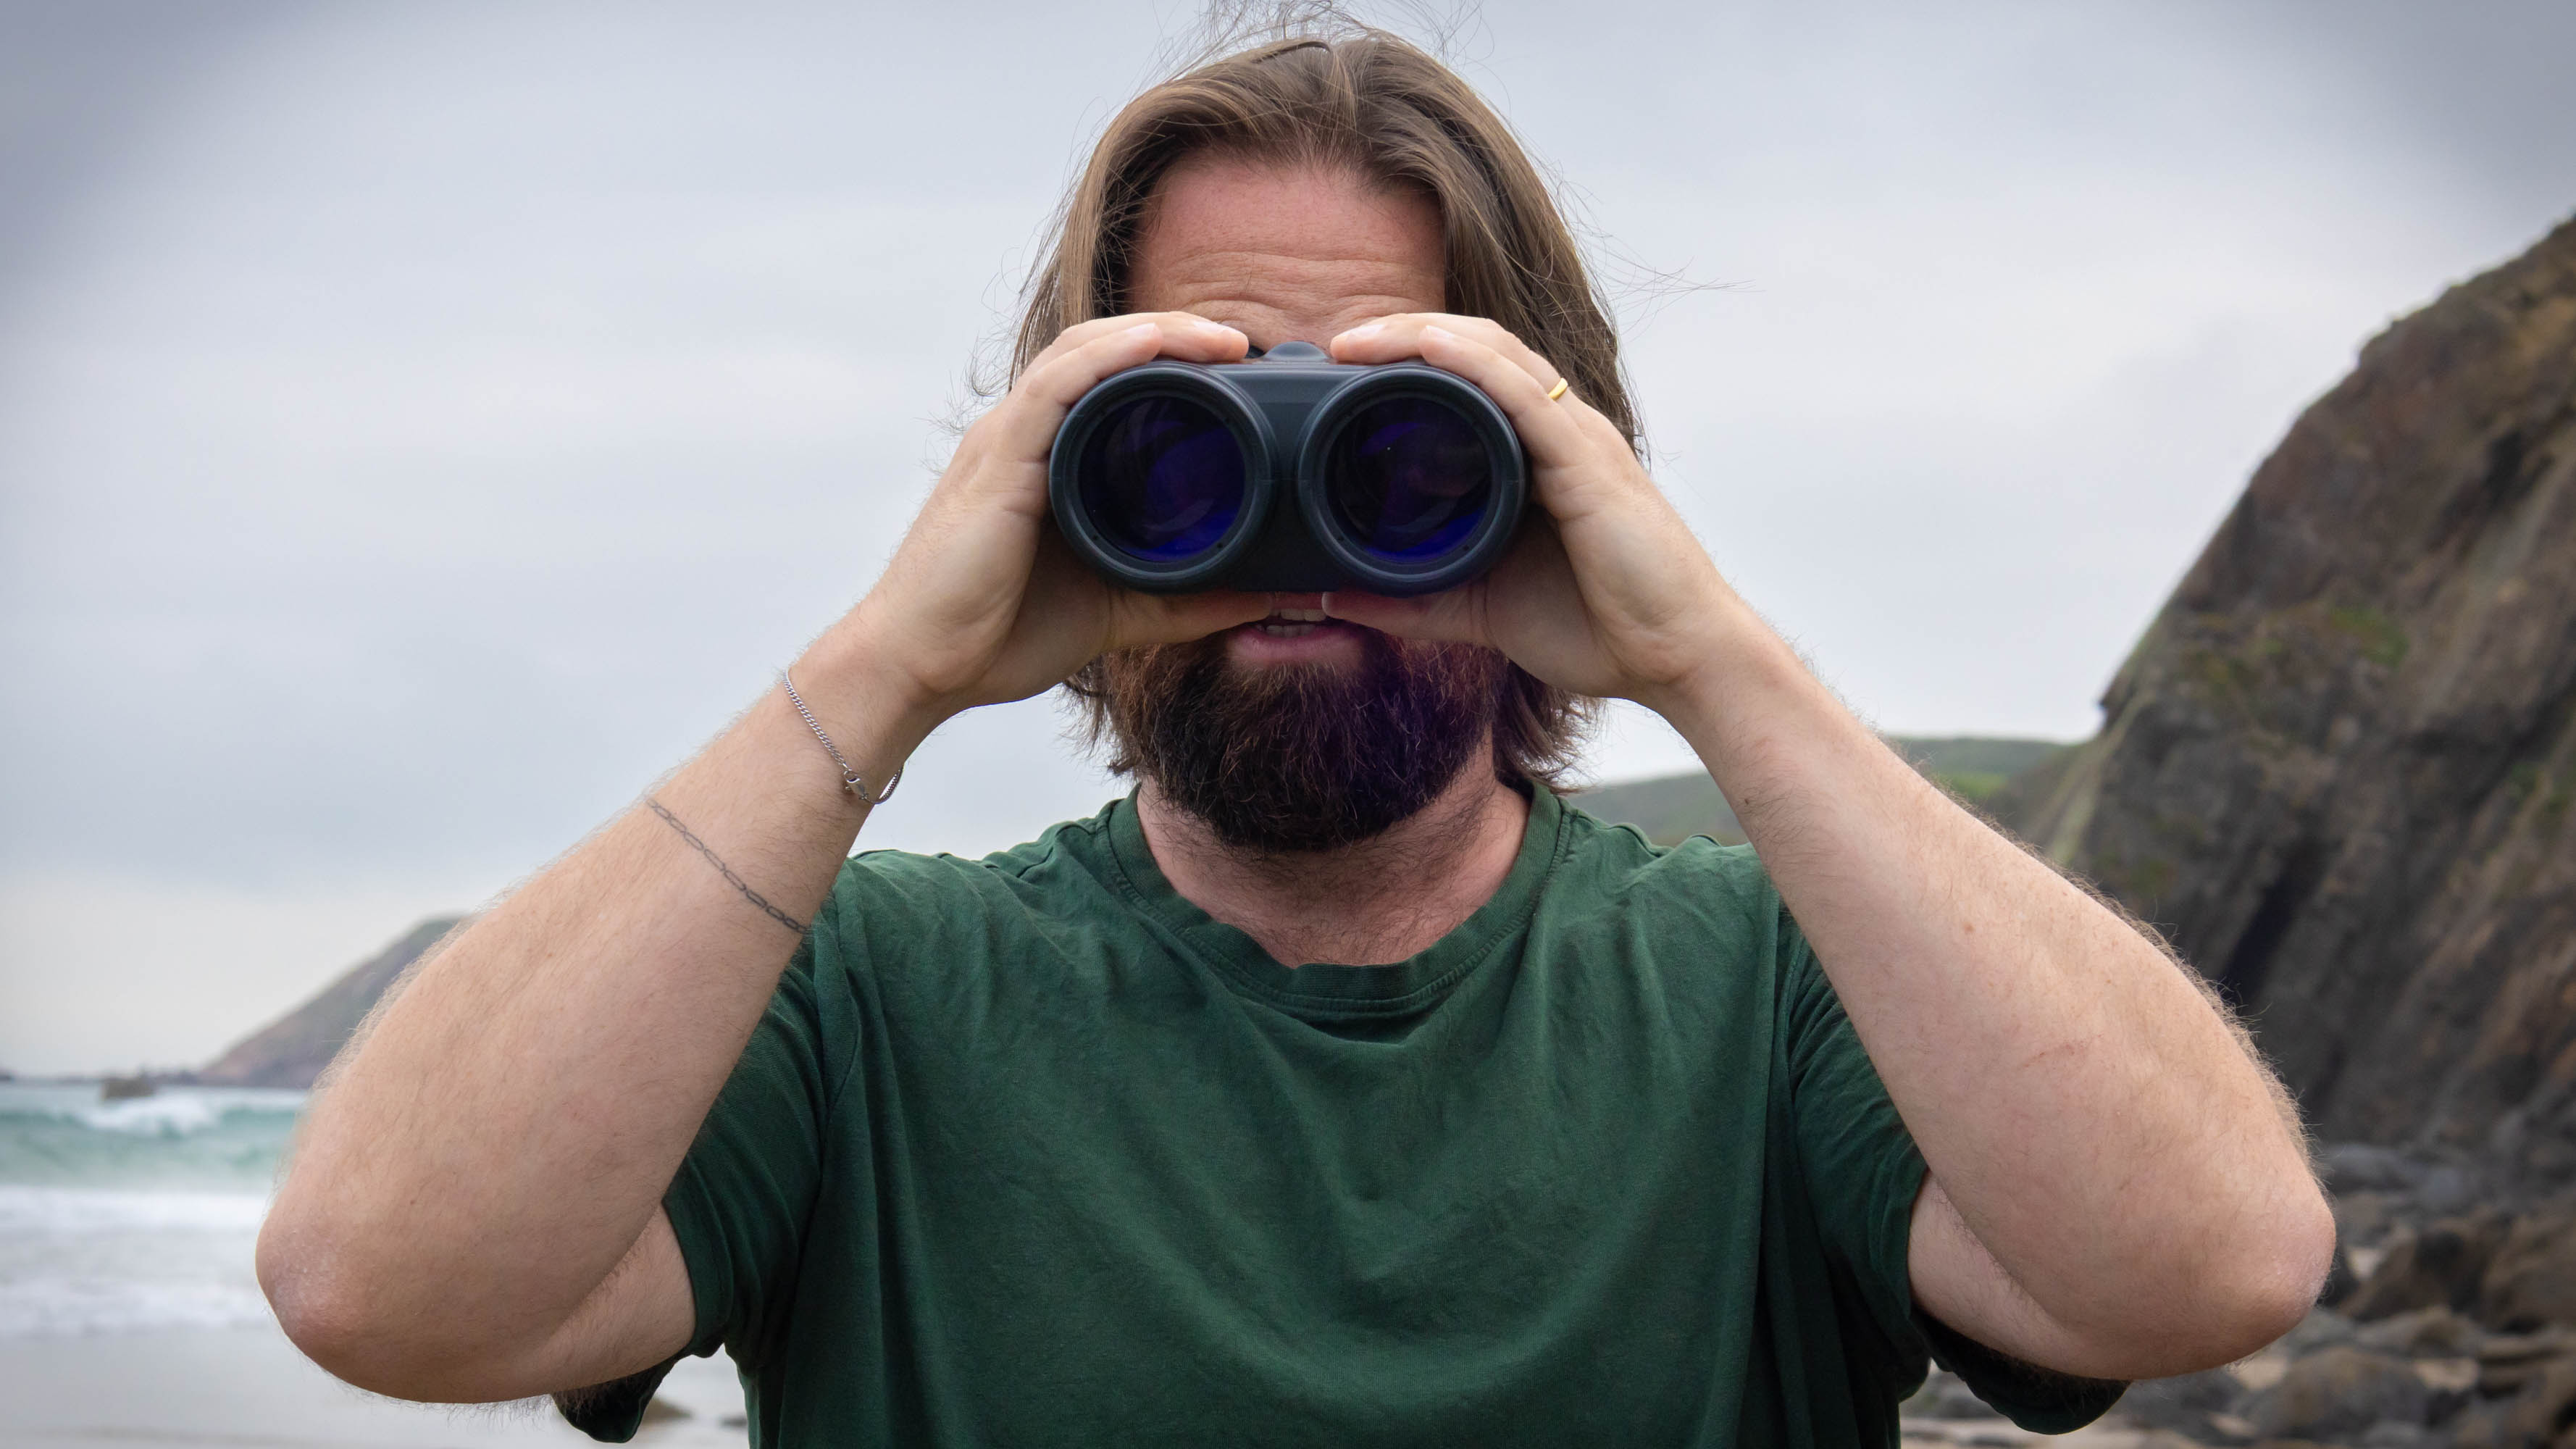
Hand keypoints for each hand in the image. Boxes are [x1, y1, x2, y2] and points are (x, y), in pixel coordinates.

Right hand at [839, 313, 1272, 724]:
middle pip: (1103, 350)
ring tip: (1220, 338)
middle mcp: (1026, 435)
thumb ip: (1189, 601)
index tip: (1243, 372)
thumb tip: (1266, 597)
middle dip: (1175, 334)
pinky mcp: (997, 461)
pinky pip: (1052, 386)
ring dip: (1154, 333)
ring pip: (1082, 352)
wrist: (919, 668)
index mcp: (1049, 459)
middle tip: (1245, 345)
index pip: (1113, 382)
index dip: (1174, 361)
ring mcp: (1008, 441)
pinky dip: (1105, 357)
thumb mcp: (1119, 614)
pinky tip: (1152, 342)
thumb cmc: (998, 636)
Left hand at [1323, 315, 1734, 708]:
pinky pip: (1526, 394)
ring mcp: (1577, 440)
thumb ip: (1412, 601)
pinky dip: (1472, 363)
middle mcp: (1560, 433)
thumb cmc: (1601, 627)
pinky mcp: (1588, 462)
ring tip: (1360, 339)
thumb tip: (1335, 598)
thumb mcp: (1481, 609)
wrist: (1678, 658)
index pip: (1472, 380)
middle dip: (1406, 333)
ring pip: (1496, 355)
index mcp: (1539, 456)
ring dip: (1423, 335)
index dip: (1410, 360)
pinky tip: (1428, 346)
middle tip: (1340, 343)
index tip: (1343, 370)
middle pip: (1479, 349)